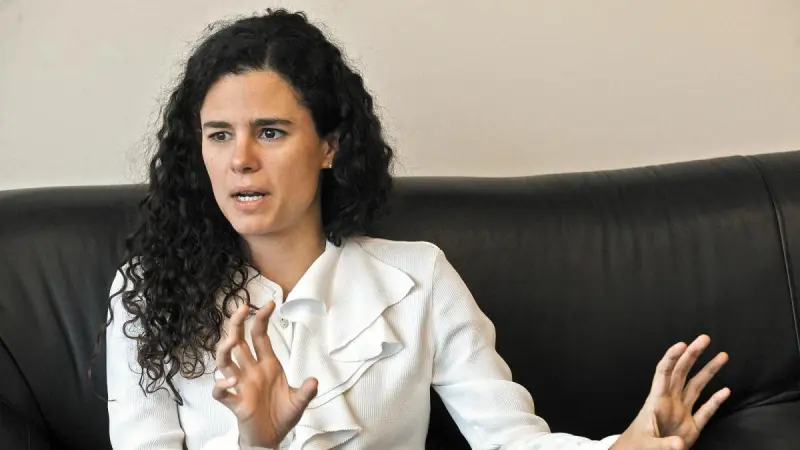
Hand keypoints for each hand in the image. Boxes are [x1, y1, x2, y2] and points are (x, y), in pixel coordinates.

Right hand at [212, 302, 317, 447]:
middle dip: (237, 324)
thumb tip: (314, 380)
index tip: (269, 303)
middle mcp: (251, 371)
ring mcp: (242, 386)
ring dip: (225, 350)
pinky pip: (222, 393)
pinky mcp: (236, 404)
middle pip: (238, 342)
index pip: (259, 336)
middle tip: (241, 308)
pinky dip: (221, 386)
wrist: (272, 439)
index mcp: (267, 365)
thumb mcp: (299, 402)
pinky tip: (229, 381)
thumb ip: (306, 391)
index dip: (261, 319)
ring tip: (231, 341)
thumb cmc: (282, 416)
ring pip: (225, 362)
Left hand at [613, 335, 729, 449]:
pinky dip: (716, 400)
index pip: (664, 372)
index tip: (682, 344)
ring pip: (697, 386)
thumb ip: (663, 445)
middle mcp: (670, 401)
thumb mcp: (648, 445)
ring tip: (722, 356)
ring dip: (709, 371)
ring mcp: (682, 412)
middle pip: (682, 372)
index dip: (672, 357)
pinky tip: (726, 390)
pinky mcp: (691, 427)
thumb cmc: (638, 445)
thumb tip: (679, 445)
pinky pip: (706, 410)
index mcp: (656, 401)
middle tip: (704, 338)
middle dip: (693, 355)